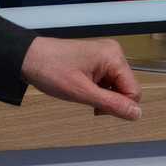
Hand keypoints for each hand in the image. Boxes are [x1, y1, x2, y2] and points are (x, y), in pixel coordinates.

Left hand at [20, 36, 142, 120]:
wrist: (29, 57)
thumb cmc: (52, 72)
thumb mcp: (82, 93)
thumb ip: (112, 104)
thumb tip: (137, 113)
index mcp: (114, 57)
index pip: (133, 91)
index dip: (119, 105)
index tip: (97, 109)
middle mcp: (114, 52)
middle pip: (126, 87)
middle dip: (111, 101)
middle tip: (88, 102)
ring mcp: (105, 54)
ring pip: (117, 85)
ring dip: (103, 96)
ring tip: (83, 94)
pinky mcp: (97, 58)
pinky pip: (107, 80)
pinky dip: (98, 89)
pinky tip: (83, 89)